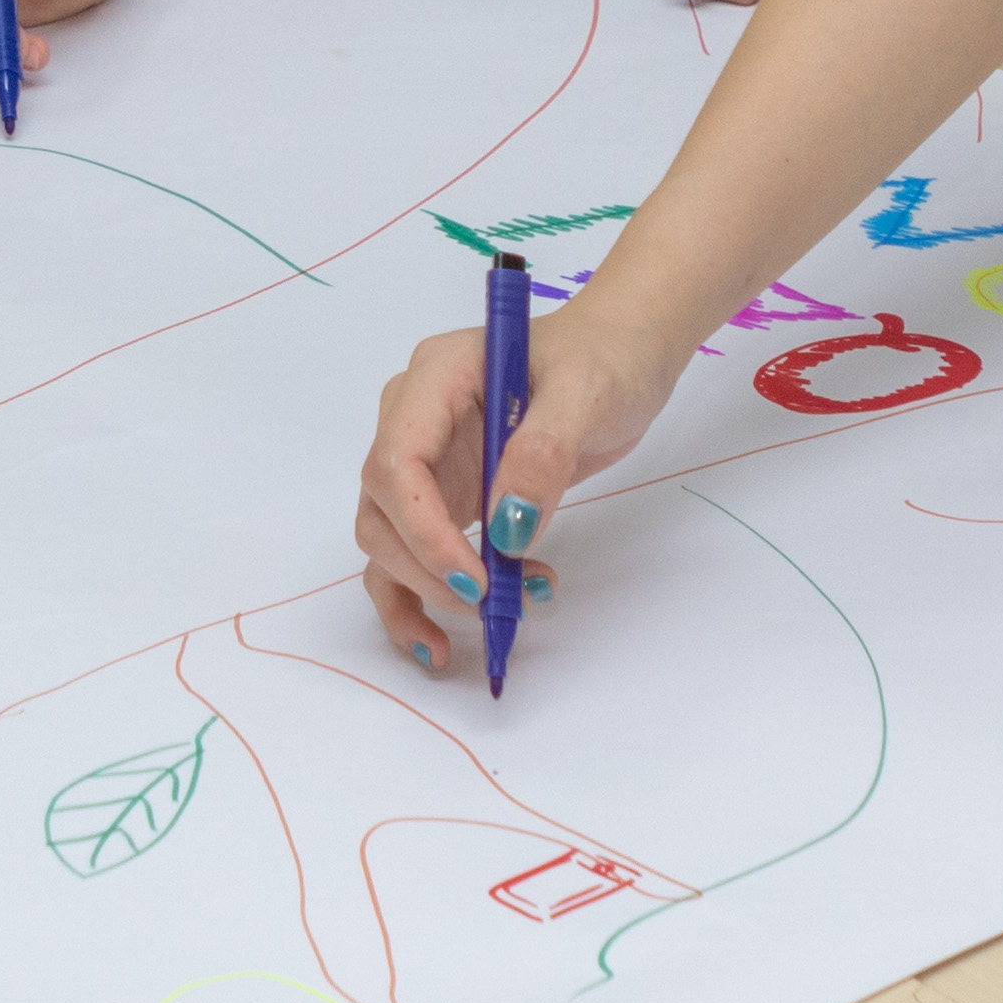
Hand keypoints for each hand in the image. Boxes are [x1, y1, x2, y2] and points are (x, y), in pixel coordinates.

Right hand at [347, 318, 676, 679]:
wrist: (620, 360)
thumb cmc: (604, 359)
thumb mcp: (586, 393)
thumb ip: (544, 453)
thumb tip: (508, 527)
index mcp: (435, 378)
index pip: (397, 461)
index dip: (424, 529)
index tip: (475, 577)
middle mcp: (414, 419)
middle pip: (382, 509)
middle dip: (427, 568)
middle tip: (492, 602)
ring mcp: (426, 461)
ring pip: (386, 540)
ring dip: (426, 591)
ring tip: (497, 615)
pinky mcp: (444, 498)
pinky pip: (408, 556)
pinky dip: (419, 601)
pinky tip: (441, 643)